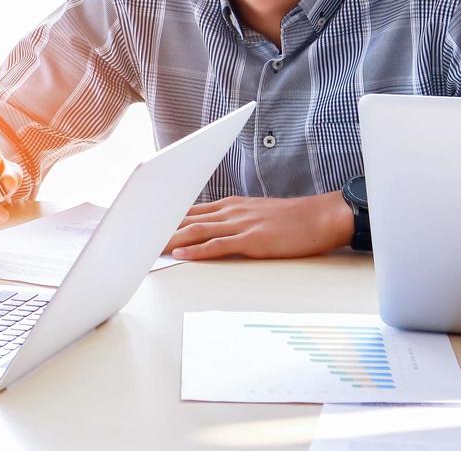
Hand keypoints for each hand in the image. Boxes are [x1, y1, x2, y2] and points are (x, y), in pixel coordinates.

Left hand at [165, 190, 353, 259]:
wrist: (322, 217)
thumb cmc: (293, 219)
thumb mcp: (258, 214)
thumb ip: (235, 220)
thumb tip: (216, 230)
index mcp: (231, 205)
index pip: (190, 209)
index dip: (167, 218)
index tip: (147, 224)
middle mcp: (231, 211)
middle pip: (187, 219)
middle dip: (161, 228)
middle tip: (138, 236)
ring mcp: (241, 225)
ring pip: (197, 231)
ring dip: (171, 239)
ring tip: (150, 247)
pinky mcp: (252, 240)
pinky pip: (219, 245)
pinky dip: (197, 251)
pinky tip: (182, 255)